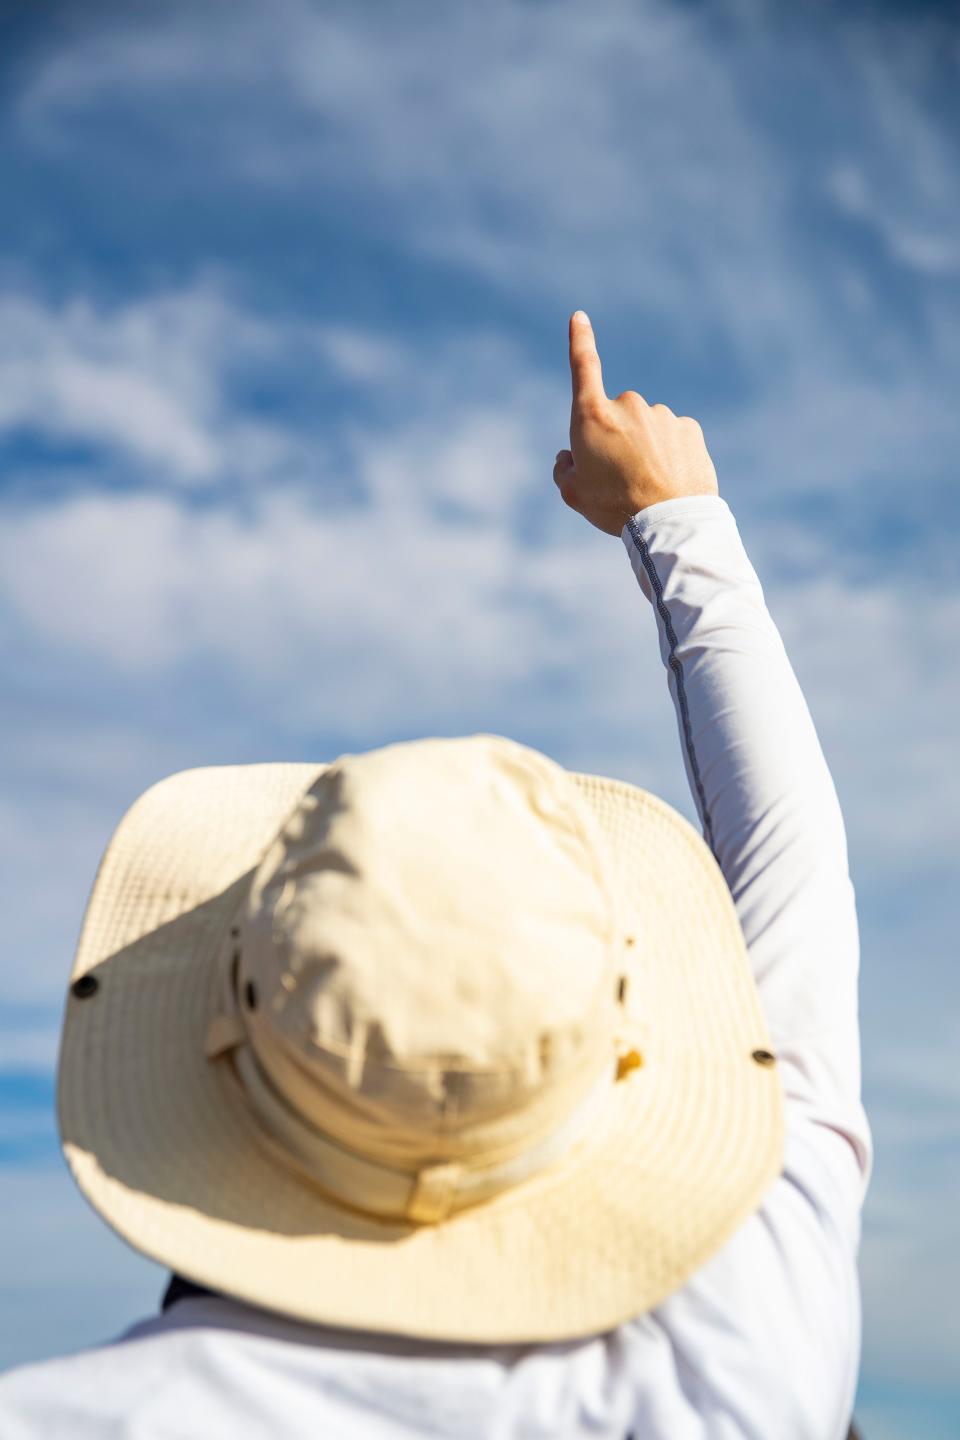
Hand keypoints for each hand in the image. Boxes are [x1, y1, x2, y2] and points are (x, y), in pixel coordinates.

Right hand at [553, 311, 719, 535]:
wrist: (670, 522)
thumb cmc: (614, 507)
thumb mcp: (573, 493)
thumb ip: (564, 468)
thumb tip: (570, 455)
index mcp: (592, 415)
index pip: (583, 367)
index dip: (580, 340)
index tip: (580, 317)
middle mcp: (628, 405)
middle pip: (616, 416)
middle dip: (615, 437)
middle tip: (618, 477)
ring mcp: (661, 414)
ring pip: (647, 428)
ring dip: (645, 448)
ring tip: (647, 484)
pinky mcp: (688, 428)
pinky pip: (672, 437)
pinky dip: (669, 454)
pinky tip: (669, 479)